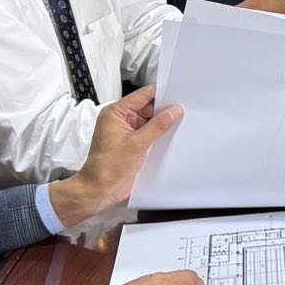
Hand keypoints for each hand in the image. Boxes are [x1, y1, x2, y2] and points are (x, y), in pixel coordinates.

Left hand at [49, 86, 181, 228]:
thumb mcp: (137, 143)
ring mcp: (126, 133)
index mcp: (116, 113)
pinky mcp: (132, 145)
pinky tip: (172, 138)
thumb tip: (174, 111)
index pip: (143, 95)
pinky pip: (149, 134)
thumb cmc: (108, 167)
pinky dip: (159, 136)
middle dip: (164, 110)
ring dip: (163, 124)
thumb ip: (158, 125)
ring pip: (149, 122)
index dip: (161, 94)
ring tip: (181, 124)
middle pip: (147, 108)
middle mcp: (120, 120)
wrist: (99, 190)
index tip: (179, 94)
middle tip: (184, 111)